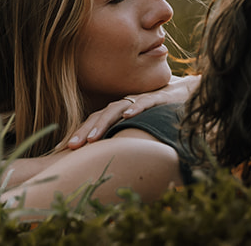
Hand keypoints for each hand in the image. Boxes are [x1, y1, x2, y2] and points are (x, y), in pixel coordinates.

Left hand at [66, 75, 200, 148]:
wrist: (188, 92)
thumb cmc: (161, 112)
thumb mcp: (139, 127)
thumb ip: (124, 136)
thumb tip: (109, 157)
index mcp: (118, 111)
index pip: (94, 122)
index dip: (79, 134)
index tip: (61, 150)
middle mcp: (125, 104)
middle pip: (99, 116)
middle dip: (84, 132)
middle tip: (69, 147)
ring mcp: (140, 98)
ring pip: (116, 109)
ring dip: (103, 124)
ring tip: (92, 139)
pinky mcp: (158, 96)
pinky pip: (145, 102)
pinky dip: (135, 108)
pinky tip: (127, 116)